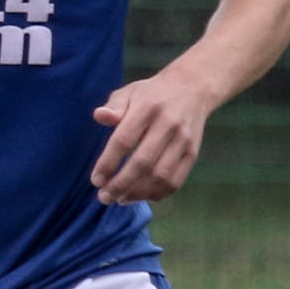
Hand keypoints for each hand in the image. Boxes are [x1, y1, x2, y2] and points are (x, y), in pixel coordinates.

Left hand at [89, 70, 222, 204]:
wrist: (192, 89)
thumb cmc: (152, 94)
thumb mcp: (130, 92)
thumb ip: (114, 106)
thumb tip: (100, 116)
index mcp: (147, 107)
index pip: (124, 140)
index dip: (108, 163)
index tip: (96, 181)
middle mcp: (168, 124)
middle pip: (142, 162)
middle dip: (120, 185)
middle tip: (104, 197)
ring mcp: (183, 140)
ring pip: (160, 176)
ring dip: (138, 193)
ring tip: (120, 199)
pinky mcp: (193, 153)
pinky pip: (175, 181)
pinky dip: (156, 194)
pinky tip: (141, 195)